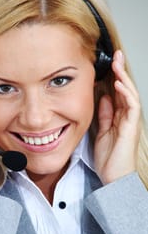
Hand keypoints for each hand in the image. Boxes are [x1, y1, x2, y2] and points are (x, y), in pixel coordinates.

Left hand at [94, 50, 140, 184]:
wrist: (113, 178)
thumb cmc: (109, 158)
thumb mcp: (102, 131)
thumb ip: (105, 115)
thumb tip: (104, 98)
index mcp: (119, 118)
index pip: (118, 93)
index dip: (115, 77)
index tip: (109, 64)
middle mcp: (127, 117)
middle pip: (126, 89)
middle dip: (121, 71)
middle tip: (116, 55)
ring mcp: (131, 122)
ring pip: (130, 94)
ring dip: (124, 78)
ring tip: (118, 63)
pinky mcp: (131, 127)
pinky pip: (132, 107)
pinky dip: (126, 95)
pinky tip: (119, 85)